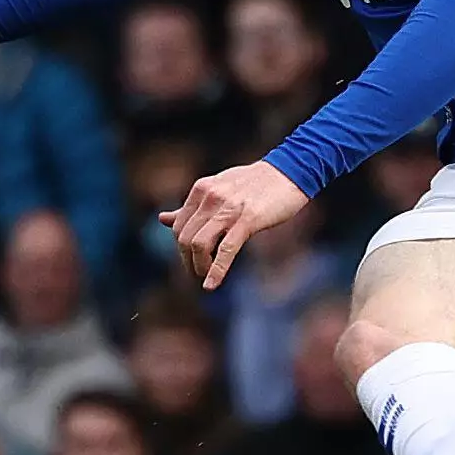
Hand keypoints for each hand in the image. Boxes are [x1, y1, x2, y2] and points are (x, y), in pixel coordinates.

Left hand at [162, 160, 314, 289]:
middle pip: (185, 238)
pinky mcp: (248, 219)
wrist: (292, 171)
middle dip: (187, 260)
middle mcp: (211, 197)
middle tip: (196, 273)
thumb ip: (193, 205)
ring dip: (198, 267)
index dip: (182, 248)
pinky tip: (212, 284)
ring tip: (205, 277)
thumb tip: (163, 219)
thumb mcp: (219, 188)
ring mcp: (228, 208)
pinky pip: (226, 249)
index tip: (191, 259)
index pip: (179, 226)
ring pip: (199, 245)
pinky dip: (216, 270)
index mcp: (202, 189)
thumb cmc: (257, 182)